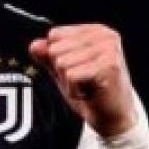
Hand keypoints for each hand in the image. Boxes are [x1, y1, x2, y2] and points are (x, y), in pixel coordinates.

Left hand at [29, 24, 135, 138]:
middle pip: (56, 49)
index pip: (55, 35)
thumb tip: (35, 45)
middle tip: (82, 81)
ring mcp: (108, 50)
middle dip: (62, 72)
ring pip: (62, 63)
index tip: (76, 69)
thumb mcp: (64, 71)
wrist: (113, 118)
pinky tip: (89, 93)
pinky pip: (71, 75)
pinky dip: (74, 90)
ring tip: (86, 87)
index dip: (57, 58)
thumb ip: (49, 56)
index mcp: (94, 30)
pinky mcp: (108, 66)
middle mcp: (104, 36)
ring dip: (69, 82)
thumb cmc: (92, 93)